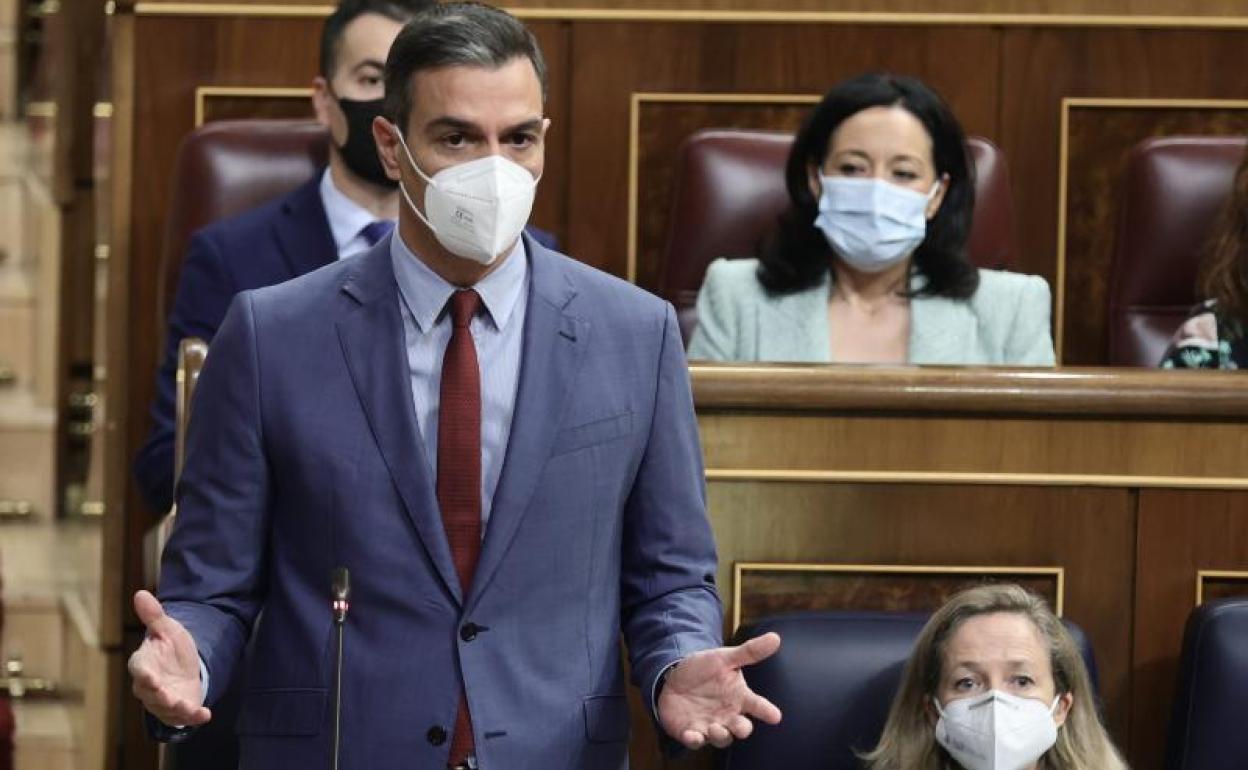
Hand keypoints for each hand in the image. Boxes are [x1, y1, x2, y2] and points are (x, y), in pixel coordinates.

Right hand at [128, 590, 210, 727]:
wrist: (185, 665)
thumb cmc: (170, 647)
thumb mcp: (167, 629)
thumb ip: (154, 616)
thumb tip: (140, 593)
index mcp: (144, 664)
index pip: (139, 669)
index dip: (143, 674)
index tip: (149, 676)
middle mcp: (149, 686)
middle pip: (149, 693)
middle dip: (158, 696)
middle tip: (167, 696)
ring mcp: (163, 700)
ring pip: (165, 708)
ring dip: (175, 709)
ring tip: (187, 707)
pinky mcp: (178, 709)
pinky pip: (183, 717)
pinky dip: (194, 718)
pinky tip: (205, 715)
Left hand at [657, 632, 781, 749]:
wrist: (674, 676)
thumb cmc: (705, 669)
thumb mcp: (724, 658)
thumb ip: (749, 652)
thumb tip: (775, 637)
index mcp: (739, 697)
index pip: (758, 705)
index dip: (767, 711)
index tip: (775, 716)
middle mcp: (728, 715)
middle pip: (741, 728)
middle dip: (742, 729)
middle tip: (740, 726)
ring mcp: (710, 725)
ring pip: (721, 739)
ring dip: (720, 736)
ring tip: (714, 727)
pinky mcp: (691, 732)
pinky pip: (695, 741)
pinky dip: (694, 740)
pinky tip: (691, 734)